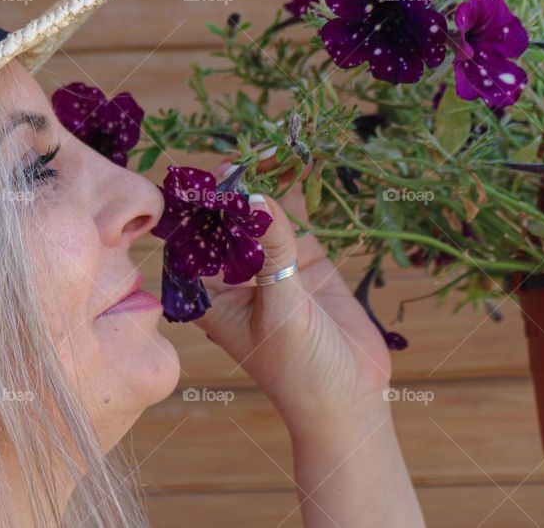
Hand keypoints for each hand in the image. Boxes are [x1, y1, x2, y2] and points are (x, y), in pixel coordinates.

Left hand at [195, 166, 392, 434]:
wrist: (349, 398)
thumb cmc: (300, 370)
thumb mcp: (282, 311)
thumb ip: (272, 254)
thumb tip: (257, 196)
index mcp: (211, 295)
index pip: (194, 240)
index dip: (197, 206)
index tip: (208, 173)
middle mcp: (236, 276)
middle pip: (227, 221)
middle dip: (234, 187)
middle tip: (248, 150)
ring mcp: (271, 266)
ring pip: (263, 216)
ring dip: (267, 184)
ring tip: (274, 145)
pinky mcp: (305, 263)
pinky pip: (296, 222)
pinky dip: (300, 195)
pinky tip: (303, 165)